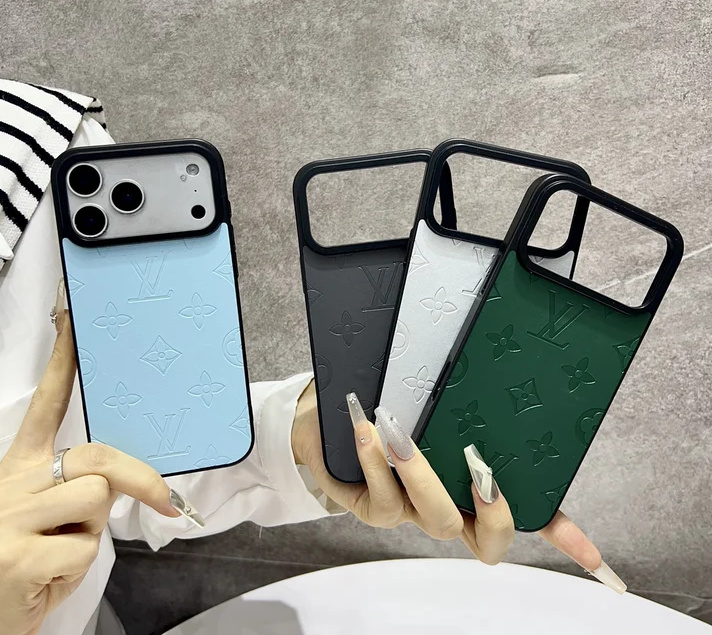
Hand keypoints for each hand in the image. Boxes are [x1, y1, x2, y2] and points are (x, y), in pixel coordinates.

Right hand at [0, 310, 184, 634]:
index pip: (47, 404)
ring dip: (92, 535)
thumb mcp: (44, 515)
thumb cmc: (23, 561)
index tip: (73, 322)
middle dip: (139, 480)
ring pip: (96, 499)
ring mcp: (9, 519)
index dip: (63, 363)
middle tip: (166, 503)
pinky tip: (47, 577)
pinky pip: (84, 548)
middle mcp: (12, 483)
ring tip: (60, 553)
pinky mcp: (16, 557)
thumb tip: (127, 476)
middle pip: (97, 456)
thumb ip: (76, 485)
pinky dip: (77, 568)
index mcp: (20, 467)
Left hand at [292, 382, 625, 591]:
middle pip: (489, 540)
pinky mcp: (372, 508)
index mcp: (469, 485)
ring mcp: (411, 511)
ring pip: (436, 519)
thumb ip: (462, 396)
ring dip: (422, 476)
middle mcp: (448, 505)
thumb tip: (499, 364)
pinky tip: (368, 429)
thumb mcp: (430, 399)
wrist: (328, 418)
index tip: (598, 562)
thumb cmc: (390, 403)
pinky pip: (382, 500)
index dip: (563, 539)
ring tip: (401, 435)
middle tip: (481, 470)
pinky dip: (374, 462)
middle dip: (495, 512)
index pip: (526, 515)